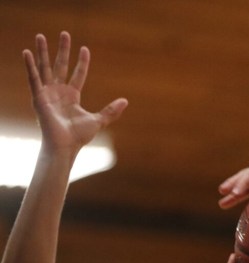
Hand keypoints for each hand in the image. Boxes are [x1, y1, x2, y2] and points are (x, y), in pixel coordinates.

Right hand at [23, 32, 127, 154]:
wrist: (65, 146)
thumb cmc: (79, 136)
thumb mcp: (98, 120)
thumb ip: (111, 111)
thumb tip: (125, 101)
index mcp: (72, 95)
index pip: (78, 74)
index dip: (82, 62)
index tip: (85, 49)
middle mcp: (58, 91)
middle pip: (60, 65)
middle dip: (62, 50)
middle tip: (64, 33)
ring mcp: (47, 93)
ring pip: (45, 67)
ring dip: (42, 52)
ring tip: (40, 36)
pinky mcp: (38, 97)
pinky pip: (33, 78)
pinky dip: (30, 66)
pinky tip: (27, 53)